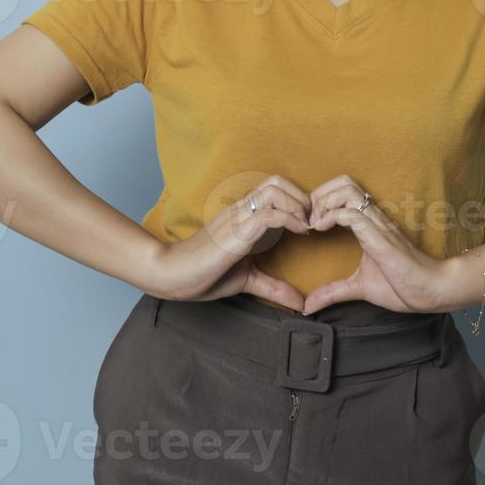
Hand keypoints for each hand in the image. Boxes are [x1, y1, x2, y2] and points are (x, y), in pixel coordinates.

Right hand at [149, 175, 311, 311]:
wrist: (171, 274)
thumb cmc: (203, 274)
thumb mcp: (247, 279)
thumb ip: (273, 287)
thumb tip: (299, 303)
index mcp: (243, 216)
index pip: (274, 189)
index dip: (298, 200)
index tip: (311, 223)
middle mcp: (241, 211)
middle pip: (277, 181)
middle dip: (302, 196)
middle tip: (313, 221)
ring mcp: (238, 218)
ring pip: (275, 190)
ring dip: (298, 205)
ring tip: (307, 226)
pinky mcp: (236, 232)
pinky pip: (269, 214)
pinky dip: (291, 219)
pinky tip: (300, 233)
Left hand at [301, 175, 451, 315]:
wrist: (432, 291)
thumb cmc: (403, 286)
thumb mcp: (359, 287)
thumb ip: (333, 292)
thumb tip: (309, 306)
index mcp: (368, 225)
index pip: (343, 191)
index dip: (321, 199)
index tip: (307, 222)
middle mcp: (373, 218)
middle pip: (344, 181)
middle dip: (320, 194)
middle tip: (308, 218)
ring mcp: (377, 225)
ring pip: (347, 190)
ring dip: (325, 202)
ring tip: (314, 223)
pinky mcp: (380, 238)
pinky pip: (353, 214)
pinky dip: (332, 216)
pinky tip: (322, 229)